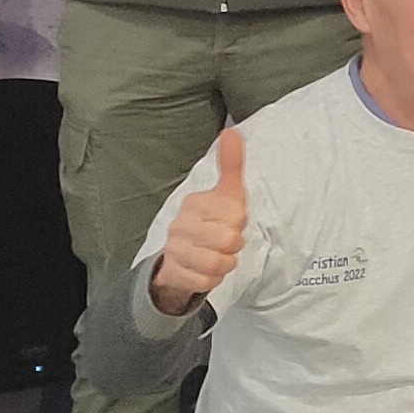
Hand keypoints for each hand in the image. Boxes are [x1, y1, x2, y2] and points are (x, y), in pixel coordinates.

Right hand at [149, 127, 247, 315]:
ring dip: (225, 263)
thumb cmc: (213, 222)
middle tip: (225, 242)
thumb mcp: (227, 193)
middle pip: (229, 241)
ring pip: (218, 263)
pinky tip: (205, 270)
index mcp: (195, 203)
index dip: (240, 223)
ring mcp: (174, 249)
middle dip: (234, 245)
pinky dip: (213, 279)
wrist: (183, 258)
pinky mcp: (173, 273)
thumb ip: (231, 163)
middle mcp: (180, 224)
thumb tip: (232, 131)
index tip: (230, 222)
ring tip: (217, 255)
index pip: (236, 215)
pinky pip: (206, 281)